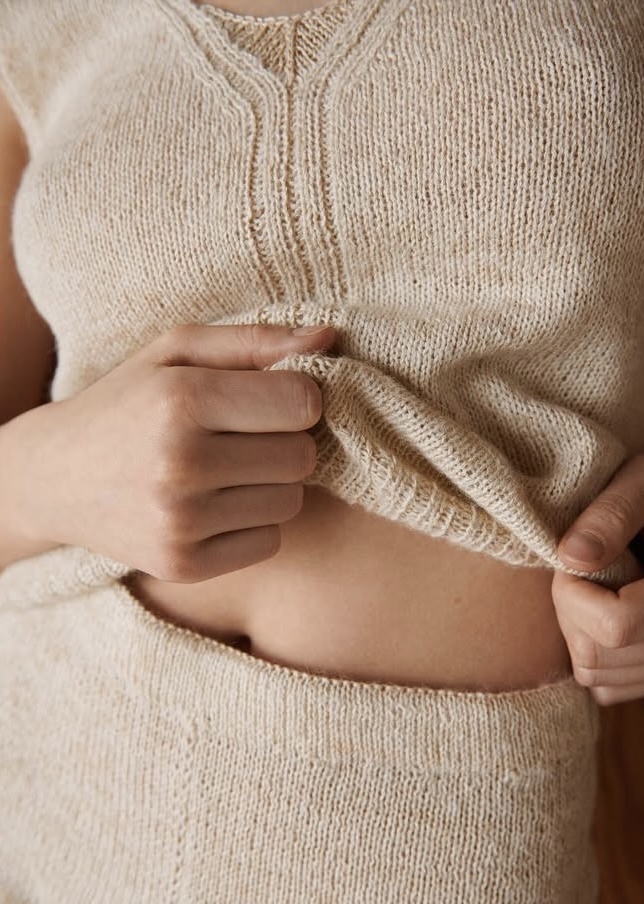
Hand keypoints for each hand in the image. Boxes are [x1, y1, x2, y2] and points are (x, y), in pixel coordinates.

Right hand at [31, 323, 336, 580]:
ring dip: (271, 484)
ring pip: (292, 502)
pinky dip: (253, 523)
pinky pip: (270, 542)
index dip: (296, 397)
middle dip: (285, 442)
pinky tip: (214, 505)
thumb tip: (329, 338)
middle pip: (303, 457)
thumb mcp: (176, 352)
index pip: (303, 403)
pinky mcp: (184, 565)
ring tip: (224, 470)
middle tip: (242, 436)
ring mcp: (181, 522)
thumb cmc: (128, 403)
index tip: (268, 398)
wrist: (55, 478)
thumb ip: (254, 340)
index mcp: (180, 400)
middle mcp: (180, 464)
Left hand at [551, 447, 643, 704]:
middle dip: (570, 610)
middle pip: (596, 656)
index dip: (573, 595)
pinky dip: (594, 653)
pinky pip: (608, 688)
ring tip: (599, 586)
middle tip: (582, 568)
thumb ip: (612, 513)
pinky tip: (605, 612)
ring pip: (596, 676)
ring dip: (579, 631)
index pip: (615, 625)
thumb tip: (571, 559)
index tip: (571, 560)